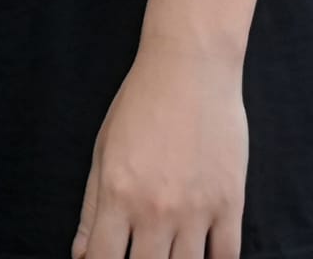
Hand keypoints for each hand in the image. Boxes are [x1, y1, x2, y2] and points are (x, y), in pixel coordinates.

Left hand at [72, 40, 246, 258]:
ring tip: (166, 252)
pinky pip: (226, 257)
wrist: (189, 71)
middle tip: (140, 252)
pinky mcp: (231, 204)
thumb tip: (81, 255)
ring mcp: (197, 209)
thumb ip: (92, 210)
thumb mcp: (103, 153)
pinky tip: (200, 255)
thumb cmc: (138, 108)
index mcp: (117, 193)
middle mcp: (156, 208)